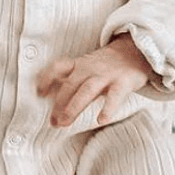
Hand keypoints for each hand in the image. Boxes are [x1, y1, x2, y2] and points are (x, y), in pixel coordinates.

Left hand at [36, 35, 151, 127]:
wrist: (136, 51)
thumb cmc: (106, 66)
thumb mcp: (86, 68)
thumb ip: (69, 80)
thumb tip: (46, 95)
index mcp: (79, 65)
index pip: (58, 67)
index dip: (47, 78)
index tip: (39, 92)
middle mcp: (90, 69)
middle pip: (70, 84)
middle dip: (59, 103)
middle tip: (53, 122)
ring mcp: (106, 75)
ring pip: (87, 90)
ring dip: (74, 106)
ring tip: (65, 122)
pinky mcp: (123, 82)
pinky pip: (115, 96)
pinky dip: (108, 108)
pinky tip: (101, 120)